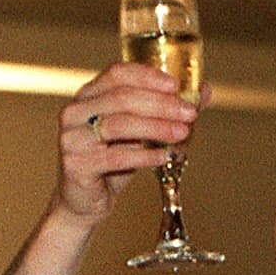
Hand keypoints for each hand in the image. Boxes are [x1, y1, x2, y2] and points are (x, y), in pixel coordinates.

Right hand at [51, 61, 202, 223]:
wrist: (84, 200)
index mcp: (88, 96)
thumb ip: (164, 110)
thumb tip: (203, 91)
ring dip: (156, 127)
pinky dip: (144, 156)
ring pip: (119, 125)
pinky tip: (163, 156)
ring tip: (182, 133)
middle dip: (161, 104)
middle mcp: (75, 113)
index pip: (117, 74)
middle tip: (189, 113)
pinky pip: (116, 157)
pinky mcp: (75, 165)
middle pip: (121, 98)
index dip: (148, 76)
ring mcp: (72, 138)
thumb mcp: (138, 132)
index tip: (176, 86)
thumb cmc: (111, 160)